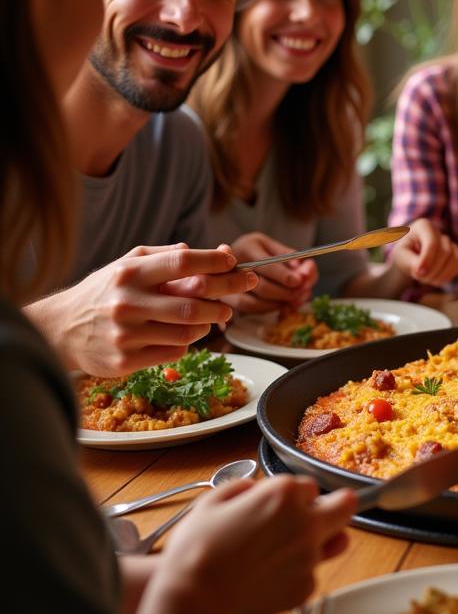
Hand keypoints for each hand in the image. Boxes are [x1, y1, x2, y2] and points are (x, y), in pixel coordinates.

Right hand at [26, 243, 257, 375]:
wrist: (62, 329)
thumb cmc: (105, 291)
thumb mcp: (129, 263)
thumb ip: (168, 256)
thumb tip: (211, 252)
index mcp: (130, 273)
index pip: (183, 263)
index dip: (214, 262)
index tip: (234, 263)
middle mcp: (127, 302)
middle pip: (192, 302)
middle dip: (225, 296)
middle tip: (239, 294)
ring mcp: (126, 334)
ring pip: (188, 331)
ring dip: (210, 322)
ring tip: (214, 316)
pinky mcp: (125, 361)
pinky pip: (175, 352)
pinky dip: (188, 342)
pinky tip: (184, 334)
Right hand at [134, 476, 354, 613]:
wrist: (194, 604)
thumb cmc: (198, 551)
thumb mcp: (212, 501)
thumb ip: (243, 487)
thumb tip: (255, 489)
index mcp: (284, 495)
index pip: (309, 485)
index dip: (294, 493)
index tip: (280, 503)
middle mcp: (305, 523)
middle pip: (346, 505)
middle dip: (334, 506)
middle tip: (316, 515)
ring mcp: (309, 557)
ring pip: (333, 541)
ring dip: (317, 541)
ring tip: (287, 550)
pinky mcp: (306, 588)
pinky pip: (313, 572)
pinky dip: (299, 571)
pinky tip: (272, 575)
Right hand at [226, 232, 316, 313]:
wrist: (229, 260)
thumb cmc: (257, 252)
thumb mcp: (273, 247)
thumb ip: (291, 257)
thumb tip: (306, 271)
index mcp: (247, 247)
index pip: (266, 265)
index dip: (284, 275)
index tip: (300, 281)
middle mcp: (231, 267)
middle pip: (260, 287)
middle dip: (286, 293)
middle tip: (303, 293)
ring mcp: (225, 285)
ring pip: (252, 303)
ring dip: (279, 304)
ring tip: (297, 300)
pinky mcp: (227, 300)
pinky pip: (248, 310)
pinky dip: (269, 309)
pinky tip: (283, 305)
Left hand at [390, 219, 457, 286]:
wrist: (410, 258)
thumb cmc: (404, 254)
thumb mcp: (401, 256)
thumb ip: (410, 262)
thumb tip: (421, 271)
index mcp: (423, 226)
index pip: (432, 243)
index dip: (427, 259)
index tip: (418, 273)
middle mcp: (439, 232)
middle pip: (444, 252)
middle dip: (432, 269)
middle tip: (418, 277)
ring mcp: (449, 242)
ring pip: (453, 259)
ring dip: (439, 275)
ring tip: (425, 279)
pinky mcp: (456, 254)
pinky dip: (447, 276)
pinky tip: (435, 279)